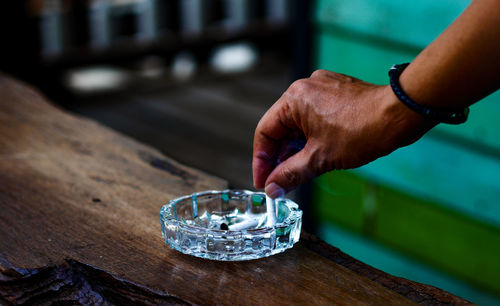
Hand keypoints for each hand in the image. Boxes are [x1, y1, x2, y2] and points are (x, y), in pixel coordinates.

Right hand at [252, 69, 434, 197]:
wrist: (401, 114)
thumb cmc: (363, 130)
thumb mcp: (320, 158)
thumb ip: (291, 174)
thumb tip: (272, 188)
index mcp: (294, 99)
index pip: (265, 132)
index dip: (261, 161)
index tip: (264, 182)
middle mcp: (305, 89)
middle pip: (281, 129)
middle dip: (280, 158)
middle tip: (280, 183)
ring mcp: (322, 89)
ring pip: (299, 125)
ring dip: (296, 150)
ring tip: (297, 174)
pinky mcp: (336, 93)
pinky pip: (315, 119)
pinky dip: (311, 139)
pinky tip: (314, 157)